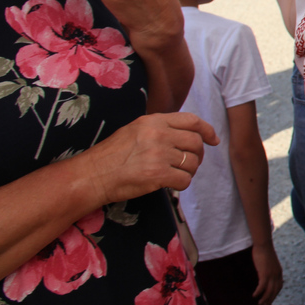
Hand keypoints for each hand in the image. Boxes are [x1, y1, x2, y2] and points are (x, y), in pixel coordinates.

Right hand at [82, 112, 218, 205]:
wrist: (92, 175)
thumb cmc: (112, 155)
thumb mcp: (135, 130)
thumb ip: (161, 128)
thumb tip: (188, 134)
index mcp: (154, 121)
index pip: (192, 120)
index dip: (207, 130)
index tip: (213, 140)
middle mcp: (158, 134)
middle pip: (196, 143)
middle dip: (198, 155)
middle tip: (189, 164)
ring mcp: (159, 154)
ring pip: (192, 162)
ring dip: (188, 171)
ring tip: (175, 174)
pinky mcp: (158, 174)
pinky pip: (185, 180)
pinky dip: (181, 184)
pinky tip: (170, 184)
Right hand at [251, 242, 283, 304]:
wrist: (264, 244)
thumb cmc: (264, 252)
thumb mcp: (269, 263)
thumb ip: (269, 269)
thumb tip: (264, 273)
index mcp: (279, 272)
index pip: (279, 287)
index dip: (274, 294)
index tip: (270, 299)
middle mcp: (277, 275)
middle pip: (275, 291)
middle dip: (270, 299)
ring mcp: (271, 274)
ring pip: (269, 291)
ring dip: (264, 299)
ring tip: (259, 304)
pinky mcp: (265, 273)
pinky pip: (262, 287)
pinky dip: (258, 292)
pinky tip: (254, 296)